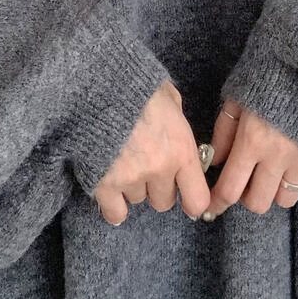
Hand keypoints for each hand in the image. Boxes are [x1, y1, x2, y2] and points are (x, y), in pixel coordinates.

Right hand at [94, 79, 211, 225]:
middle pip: (164, 202)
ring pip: (137, 200)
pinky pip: (114, 212)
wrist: (99, 86)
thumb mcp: (168, 96)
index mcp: (181, 150)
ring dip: (133, 187)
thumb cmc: (137, 86)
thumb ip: (176, 117)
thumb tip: (176, 122)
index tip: (186, 198)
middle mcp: (159, 170)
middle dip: (157, 187)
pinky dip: (113, 206)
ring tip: (122, 164)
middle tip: (146, 167)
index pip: (197, 199)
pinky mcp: (104, 184)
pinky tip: (111, 192)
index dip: (192, 201)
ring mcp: (131, 179)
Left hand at [203, 98, 297, 218]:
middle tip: (244, 181)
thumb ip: (223, 132)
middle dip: (247, 198)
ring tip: (269, 172)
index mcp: (252, 140)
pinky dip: (295, 176)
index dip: (217, 203)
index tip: (211, 207)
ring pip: (285, 200)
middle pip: (258, 203)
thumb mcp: (237, 98)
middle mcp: (278, 156)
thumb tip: (214, 161)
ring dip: (273, 191)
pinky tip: (289, 157)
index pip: (230, 189)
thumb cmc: (266, 76)